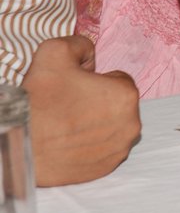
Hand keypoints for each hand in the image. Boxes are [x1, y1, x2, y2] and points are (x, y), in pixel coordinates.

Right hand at [24, 35, 140, 186]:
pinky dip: (89, 145)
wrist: (16, 143)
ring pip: (111, 127)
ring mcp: (118, 150)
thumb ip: (80, 44)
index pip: (118, 80)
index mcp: (126, 95)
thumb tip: (90, 55)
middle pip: (116, 104)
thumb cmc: (37, 99)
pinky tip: (68, 142)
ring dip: (95, 123)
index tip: (74, 89)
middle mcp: (131, 125)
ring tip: (66, 124)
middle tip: (68, 106)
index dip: (95, 81)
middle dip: (98, 103)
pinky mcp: (104, 169)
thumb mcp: (55, 51)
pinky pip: (102, 150)